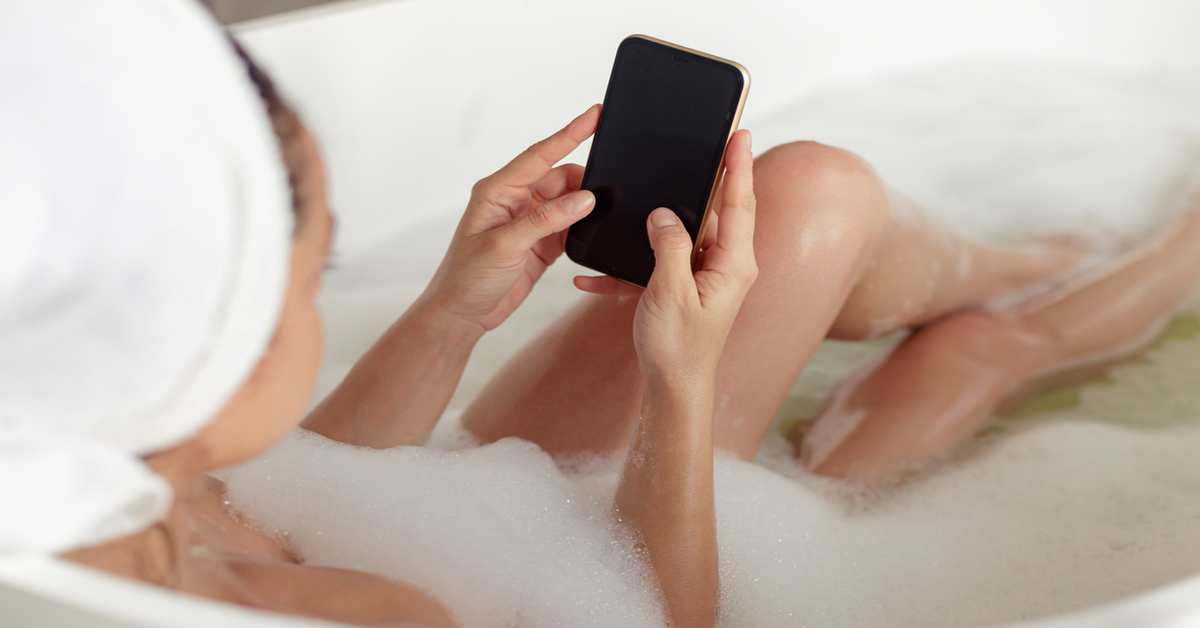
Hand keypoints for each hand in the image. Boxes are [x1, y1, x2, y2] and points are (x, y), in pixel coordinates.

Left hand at [421, 106, 599, 331]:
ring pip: (568, 202)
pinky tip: (593, 230)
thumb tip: (584, 199)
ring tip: (605, 212)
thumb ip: (546, 220)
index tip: (594, 114)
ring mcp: (529, 221)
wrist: (462, 314)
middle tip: (610, 190)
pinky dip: (583, 227)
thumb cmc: (467, 277)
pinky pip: (569, 226)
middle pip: (560, 178)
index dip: (569, 133)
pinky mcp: (541, 242)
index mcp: (498, 190)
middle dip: (585, 182)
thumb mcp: (505, 245)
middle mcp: (514, 200)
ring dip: (585, 207)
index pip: (540, 155)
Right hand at [576, 130, 757, 383]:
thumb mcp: (671, 291)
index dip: (739, 166)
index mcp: (733, 264)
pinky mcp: (685, 286)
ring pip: (680, 235)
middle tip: (696, 149)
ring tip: (634, 210)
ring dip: (651, 230)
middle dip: (699, 183)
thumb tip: (664, 214)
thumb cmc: (678, 347)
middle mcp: (725, 265)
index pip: (740, 203)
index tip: (740, 133)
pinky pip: (659, 263)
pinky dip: (632, 266)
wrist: (672, 388)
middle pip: (713, 212)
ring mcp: (706, 276)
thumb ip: (670, 246)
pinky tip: (596, 277)